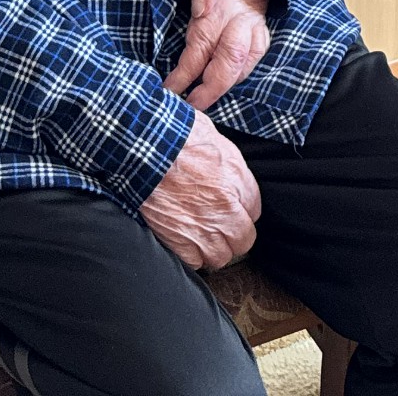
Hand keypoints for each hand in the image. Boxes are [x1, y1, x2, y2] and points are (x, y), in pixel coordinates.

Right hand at [139, 109, 260, 269]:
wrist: (143, 147)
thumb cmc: (175, 135)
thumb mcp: (214, 137)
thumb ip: (227, 162)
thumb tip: (229, 171)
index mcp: (237, 180)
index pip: (254, 209)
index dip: (241, 209)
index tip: (232, 208)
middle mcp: (225, 208)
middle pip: (243, 238)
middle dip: (233, 234)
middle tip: (219, 227)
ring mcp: (202, 228)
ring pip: (220, 256)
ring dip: (212, 248)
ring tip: (201, 237)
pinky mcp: (178, 240)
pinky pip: (193, 262)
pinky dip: (190, 255)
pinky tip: (184, 242)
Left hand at [166, 0, 272, 110]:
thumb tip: (202, 10)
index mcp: (224, 11)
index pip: (200, 50)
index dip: (184, 74)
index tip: (168, 89)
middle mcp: (243, 27)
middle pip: (228, 65)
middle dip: (209, 90)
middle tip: (190, 107)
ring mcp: (255, 35)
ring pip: (242, 69)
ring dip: (223, 89)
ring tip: (200, 103)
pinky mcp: (262, 40)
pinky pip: (251, 66)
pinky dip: (236, 79)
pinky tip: (218, 89)